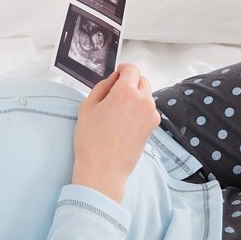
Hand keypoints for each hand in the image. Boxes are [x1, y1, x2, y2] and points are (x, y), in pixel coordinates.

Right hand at [71, 63, 160, 202]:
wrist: (103, 170)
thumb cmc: (91, 141)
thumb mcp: (87, 106)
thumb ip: (102, 87)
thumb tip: (112, 80)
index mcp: (126, 92)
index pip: (131, 69)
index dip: (122, 70)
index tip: (116, 75)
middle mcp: (143, 101)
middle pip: (142, 80)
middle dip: (130, 82)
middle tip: (114, 93)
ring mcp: (151, 115)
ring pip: (146, 95)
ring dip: (135, 96)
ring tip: (117, 111)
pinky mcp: (152, 127)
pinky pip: (148, 110)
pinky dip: (139, 110)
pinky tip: (123, 122)